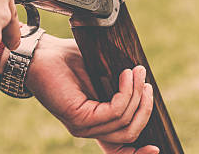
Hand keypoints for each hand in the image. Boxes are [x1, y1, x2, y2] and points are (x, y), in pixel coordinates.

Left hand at [24, 35, 157, 152]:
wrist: (41, 54)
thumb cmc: (69, 61)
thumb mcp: (100, 74)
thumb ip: (118, 88)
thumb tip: (143, 87)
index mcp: (95, 123)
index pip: (118, 150)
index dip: (139, 153)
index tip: (157, 148)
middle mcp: (89, 130)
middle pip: (130, 133)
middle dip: (145, 107)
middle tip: (146, 81)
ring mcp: (84, 127)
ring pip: (124, 122)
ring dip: (136, 95)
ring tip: (137, 72)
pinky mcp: (79, 118)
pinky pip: (114, 111)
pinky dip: (125, 93)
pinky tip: (125, 75)